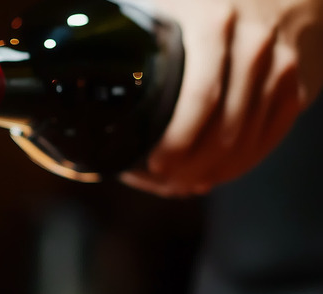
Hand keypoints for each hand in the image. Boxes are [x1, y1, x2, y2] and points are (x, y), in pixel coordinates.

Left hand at [119, 0, 322, 196]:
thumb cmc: (206, 0)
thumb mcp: (168, 3)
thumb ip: (134, 31)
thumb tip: (88, 64)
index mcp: (213, 24)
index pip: (199, 99)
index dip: (176, 142)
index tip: (151, 164)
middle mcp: (253, 47)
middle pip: (223, 130)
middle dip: (188, 167)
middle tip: (161, 181)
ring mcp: (281, 69)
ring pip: (245, 141)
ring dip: (211, 172)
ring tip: (180, 184)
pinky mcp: (298, 88)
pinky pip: (268, 139)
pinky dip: (239, 164)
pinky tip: (213, 175)